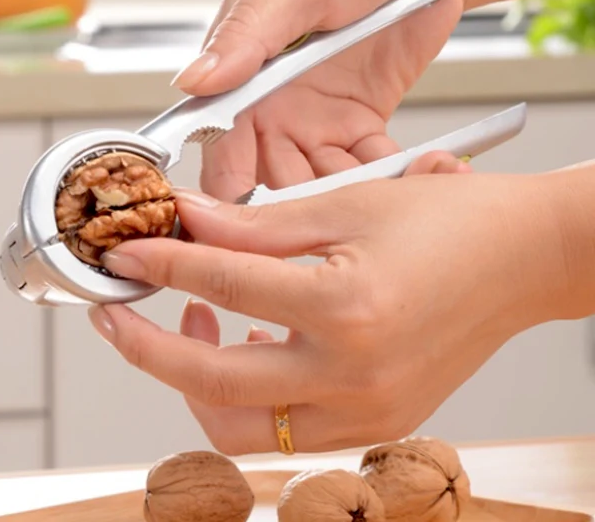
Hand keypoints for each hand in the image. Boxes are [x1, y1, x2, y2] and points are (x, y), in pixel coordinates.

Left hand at [87, 158, 566, 455]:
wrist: (522, 259)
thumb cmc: (447, 222)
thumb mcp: (342, 205)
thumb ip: (253, 223)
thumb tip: (182, 218)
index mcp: (346, 308)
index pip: (221, 286)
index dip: (161, 262)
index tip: (123, 252)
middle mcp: (354, 378)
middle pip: (213, 386)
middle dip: (144, 348)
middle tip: (113, 311)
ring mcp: (367, 414)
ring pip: (243, 427)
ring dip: (194, 383)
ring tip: (186, 323)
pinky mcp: (376, 426)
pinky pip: (288, 430)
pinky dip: (248, 395)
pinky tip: (245, 343)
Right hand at [170, 0, 468, 199]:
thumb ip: (246, 33)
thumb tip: (194, 81)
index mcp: (240, 69)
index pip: (218, 141)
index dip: (224, 186)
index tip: (239, 225)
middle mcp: (270, 102)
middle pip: (264, 175)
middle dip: (286, 209)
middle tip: (316, 230)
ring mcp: (314, 117)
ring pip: (314, 181)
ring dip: (336, 202)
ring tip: (365, 216)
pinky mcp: (359, 123)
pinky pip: (366, 168)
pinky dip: (381, 183)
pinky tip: (401, 186)